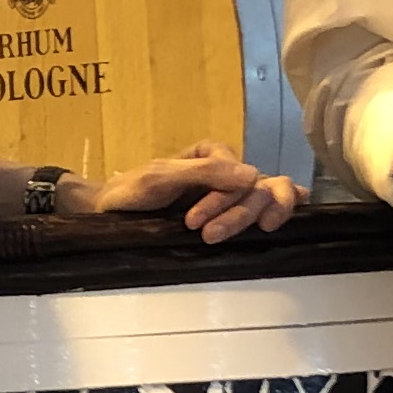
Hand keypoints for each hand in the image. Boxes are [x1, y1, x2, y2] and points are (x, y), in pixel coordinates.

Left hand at [87, 143, 302, 245]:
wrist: (111, 214)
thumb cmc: (131, 192)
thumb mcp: (160, 178)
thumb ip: (203, 173)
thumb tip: (252, 175)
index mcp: (214, 153)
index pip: (241, 175)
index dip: (223, 200)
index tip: (193, 222)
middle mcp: (229, 170)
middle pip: (259, 187)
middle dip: (238, 214)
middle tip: (208, 237)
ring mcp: (233, 192)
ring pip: (266, 198)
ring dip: (246, 219)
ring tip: (213, 239)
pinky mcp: (233, 212)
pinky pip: (266, 206)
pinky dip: (281, 210)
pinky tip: (277, 223)